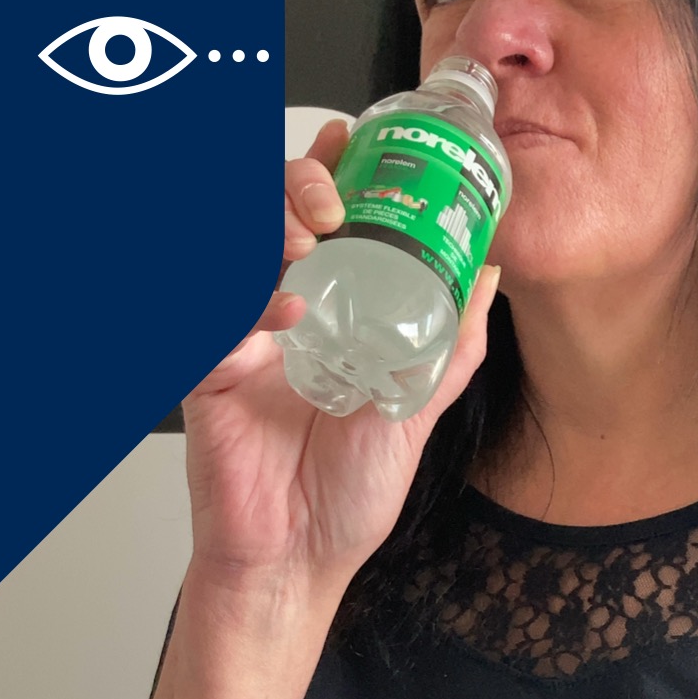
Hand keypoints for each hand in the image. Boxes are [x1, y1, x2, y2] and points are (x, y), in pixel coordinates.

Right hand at [180, 118, 500, 602]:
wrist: (302, 560)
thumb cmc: (346, 492)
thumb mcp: (415, 409)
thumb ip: (452, 343)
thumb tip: (491, 275)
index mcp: (328, 309)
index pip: (321, 215)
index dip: (331, 166)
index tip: (356, 138)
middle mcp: (277, 312)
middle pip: (269, 214)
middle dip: (296, 183)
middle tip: (329, 201)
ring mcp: (239, 339)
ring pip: (230, 248)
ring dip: (266, 228)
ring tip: (303, 240)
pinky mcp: (206, 375)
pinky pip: (209, 320)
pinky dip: (245, 307)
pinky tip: (279, 317)